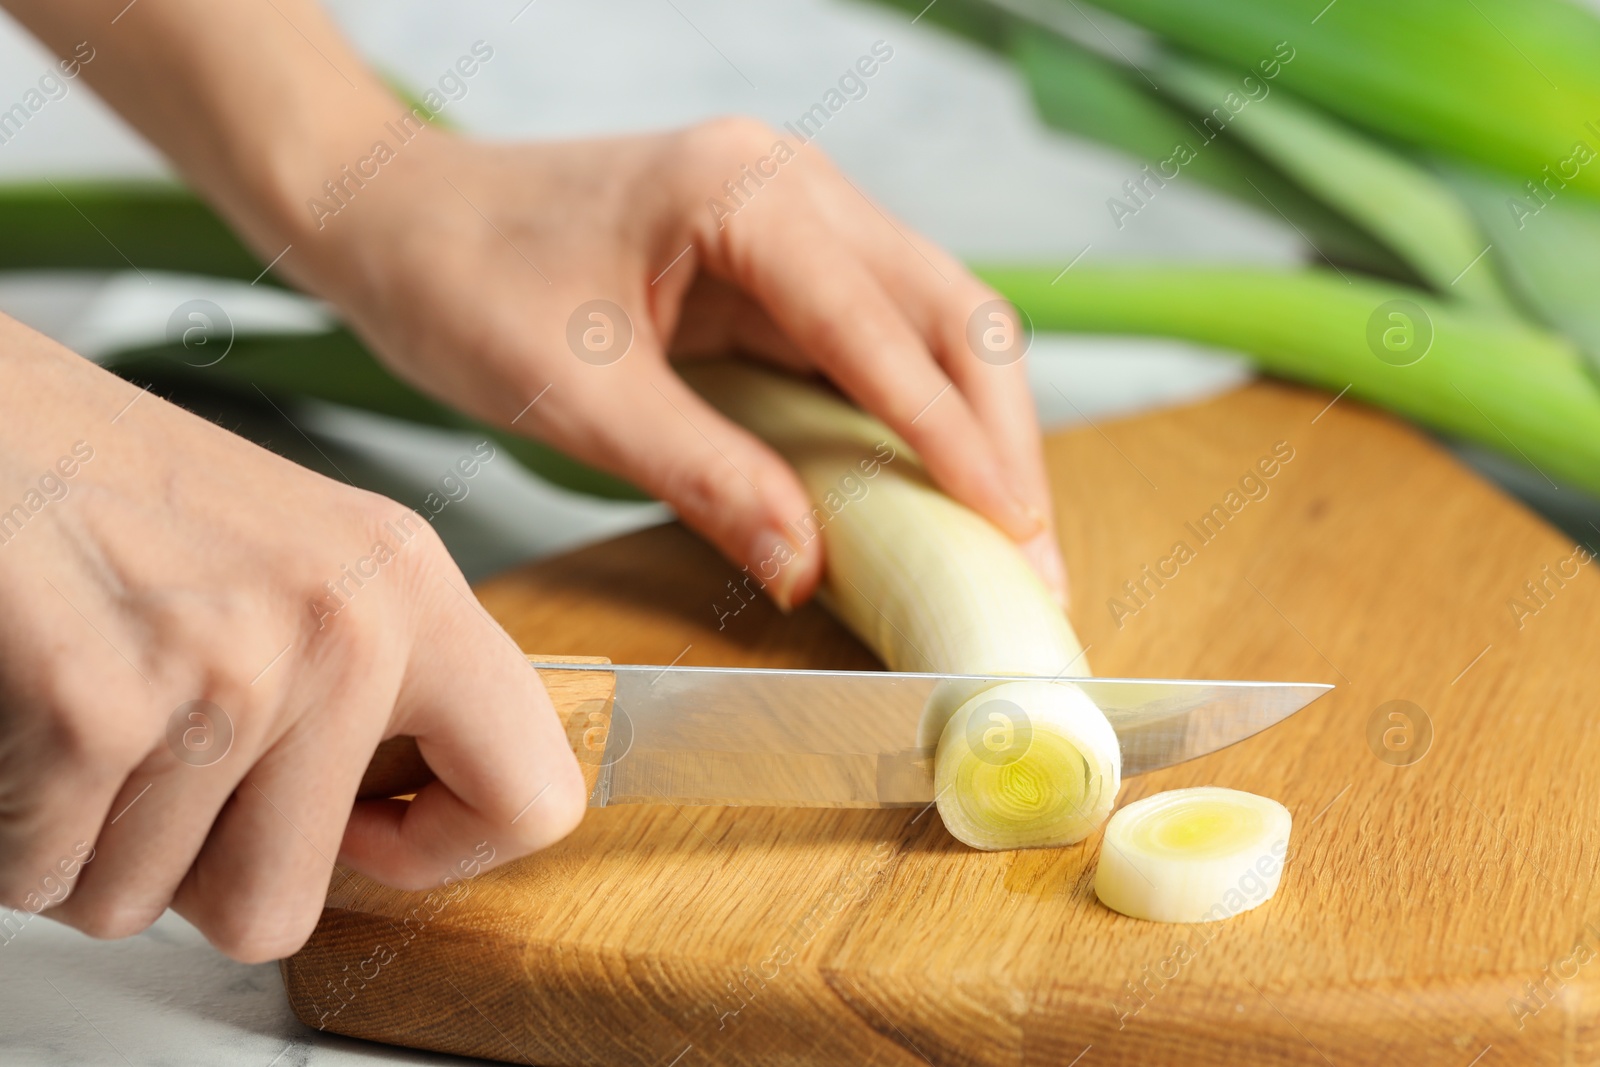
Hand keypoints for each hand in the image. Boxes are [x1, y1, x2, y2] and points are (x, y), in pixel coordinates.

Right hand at [0, 317, 584, 960]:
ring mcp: (230, 671)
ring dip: (89, 841)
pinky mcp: (101, 707)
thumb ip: (366, 684)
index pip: (531, 792)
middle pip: (279, 908)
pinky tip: (25, 715)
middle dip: (190, 872)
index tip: (369, 833)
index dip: (442, 850)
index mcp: (409, 588)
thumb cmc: (114, 482)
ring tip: (84, 711)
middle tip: (157, 765)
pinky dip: (13, 826)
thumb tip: (395, 821)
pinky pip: (44, 875)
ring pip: (142, 902)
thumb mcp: (303, 558)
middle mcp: (343, 627)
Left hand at [282, 119, 1065, 608]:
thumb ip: (703, 473)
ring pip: (935, 321)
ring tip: (1008, 536)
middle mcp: (793, 187)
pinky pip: (880, 338)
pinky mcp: (780, 263)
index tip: (1010, 536)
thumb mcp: (574, 396)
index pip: (883, 328)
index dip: (952, 442)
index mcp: (744, 192)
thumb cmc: (461, 280)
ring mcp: (795, 218)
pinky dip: (920, 414)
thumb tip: (811, 565)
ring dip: (977, 427)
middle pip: (951, 310)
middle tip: (1033, 556)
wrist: (395, 218)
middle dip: (1001, 436)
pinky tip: (935, 488)